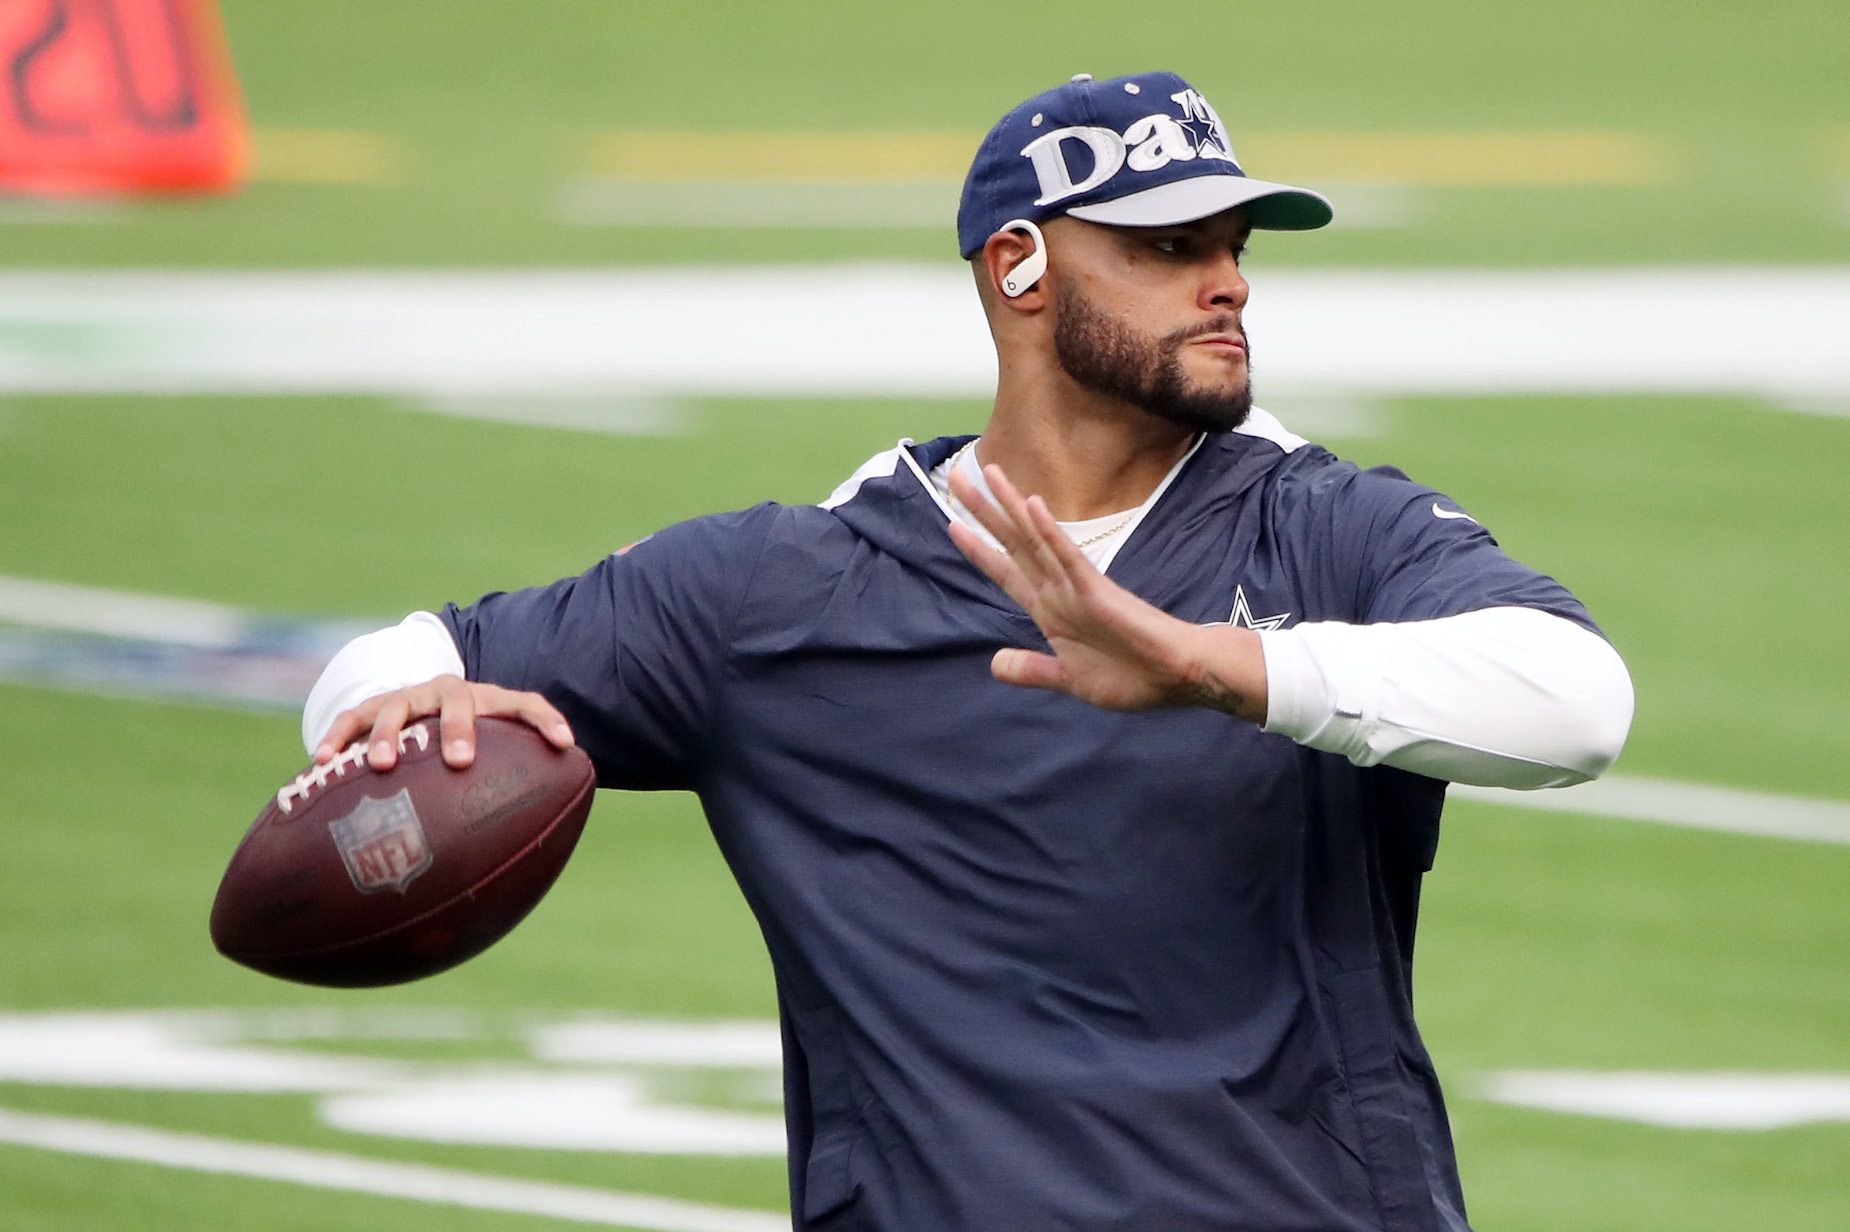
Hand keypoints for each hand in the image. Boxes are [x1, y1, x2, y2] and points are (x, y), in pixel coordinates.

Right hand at [312, 675, 575, 769]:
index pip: (525, 703)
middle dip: (459, 729)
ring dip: (389, 734)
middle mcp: (449, 693)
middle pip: (458, 700)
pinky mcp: (371, 706)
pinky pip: (351, 718)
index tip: (566, 744)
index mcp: (489, 702)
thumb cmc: (467, 745)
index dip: (547, 720)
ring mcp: (408, 698)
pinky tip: (321, 760)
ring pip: (396, 707)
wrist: (423, 701)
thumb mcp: (492, 755)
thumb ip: (512, 788)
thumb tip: (536, 855)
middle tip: (460, 761)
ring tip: (381, 765)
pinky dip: (337, 736)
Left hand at [946, 462, 1267, 721]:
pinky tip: (1031, 505)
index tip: (952, 523)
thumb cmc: (1132, 676)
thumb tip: (995, 664)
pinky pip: (1068, 556)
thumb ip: (1033, 670)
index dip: (978, 549)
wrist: (1175, 678)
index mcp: (1050, 611)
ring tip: (987, 471)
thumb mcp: (1069, 678)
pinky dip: (1048, 532)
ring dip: (1010, 506)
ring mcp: (1076, 587)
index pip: (1006, 572)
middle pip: (1013, 543)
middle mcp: (1058, 591)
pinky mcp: (1097, 590)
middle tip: (956, 476)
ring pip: (1036, 539)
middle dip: (983, 511)